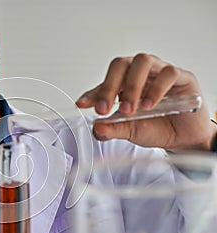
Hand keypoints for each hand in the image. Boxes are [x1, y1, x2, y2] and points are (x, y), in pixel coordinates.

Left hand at [76, 53, 216, 151]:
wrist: (182, 137)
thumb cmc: (155, 127)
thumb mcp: (130, 132)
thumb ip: (113, 130)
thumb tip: (97, 128)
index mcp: (124, 85)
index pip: (104, 82)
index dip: (92, 93)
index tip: (82, 104)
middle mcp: (139, 74)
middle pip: (120, 64)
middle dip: (109, 87)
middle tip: (104, 109)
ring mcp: (159, 73)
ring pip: (142, 61)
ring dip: (132, 86)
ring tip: (130, 109)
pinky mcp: (181, 77)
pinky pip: (168, 73)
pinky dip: (156, 89)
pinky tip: (149, 105)